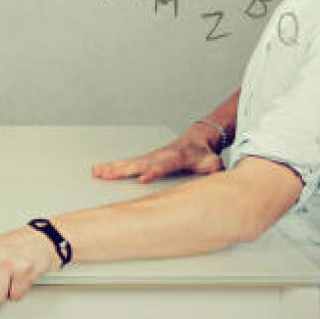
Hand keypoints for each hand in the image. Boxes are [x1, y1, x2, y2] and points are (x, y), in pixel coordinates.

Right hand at [92, 123, 223, 182]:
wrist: (198, 138)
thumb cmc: (204, 154)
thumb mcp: (214, 163)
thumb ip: (216, 171)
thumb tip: (222, 180)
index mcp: (176, 157)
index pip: (164, 165)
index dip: (154, 171)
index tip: (143, 179)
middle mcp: (160, 155)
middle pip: (139, 163)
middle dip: (123, 169)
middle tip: (107, 175)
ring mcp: (151, 156)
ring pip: (129, 162)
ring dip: (112, 168)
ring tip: (97, 172)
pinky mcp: (145, 159)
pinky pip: (127, 163)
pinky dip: (112, 167)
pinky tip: (99, 170)